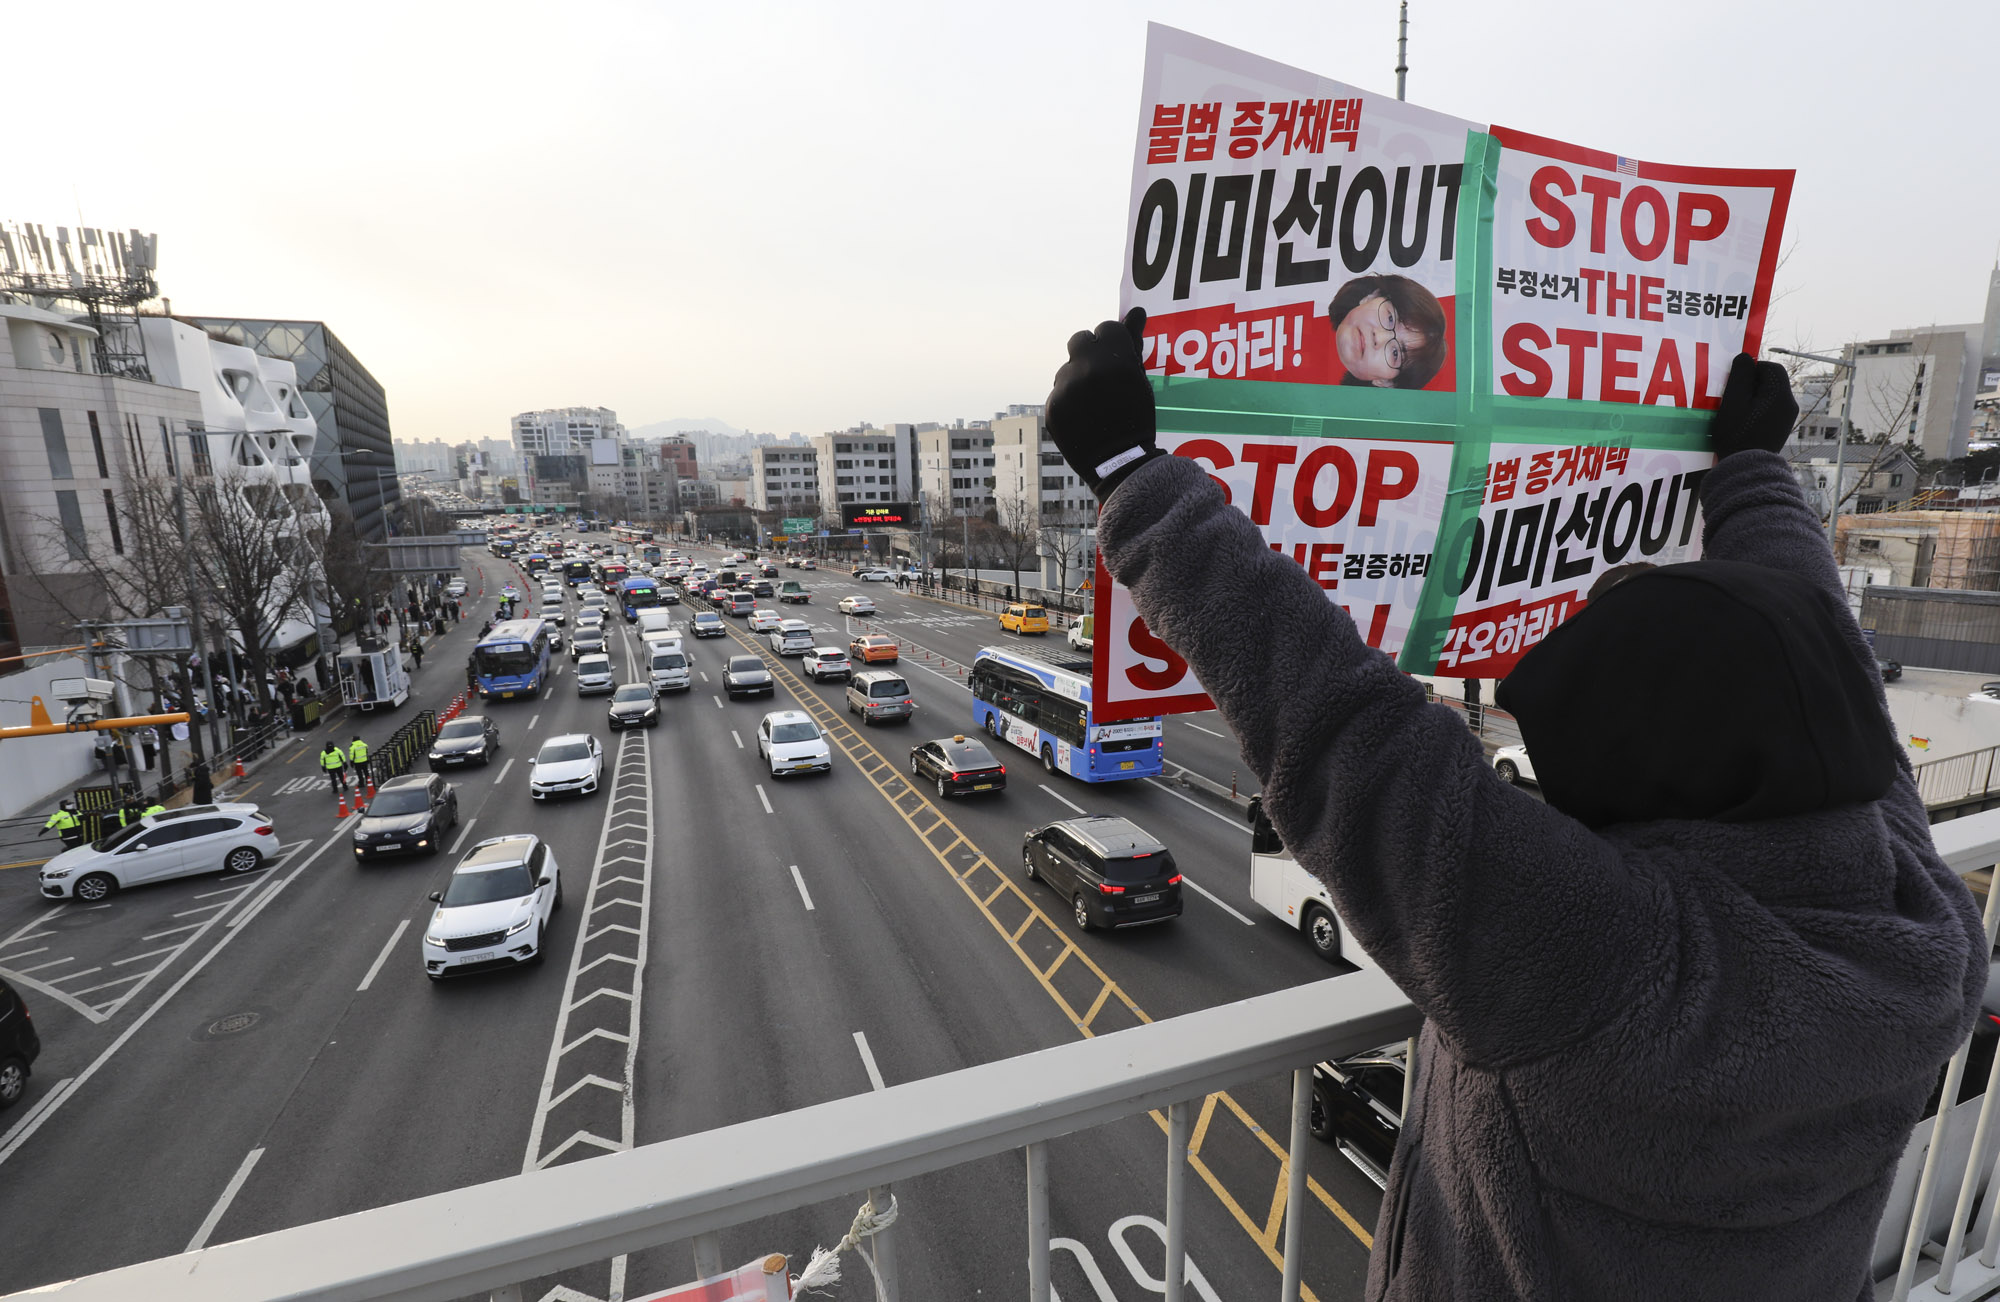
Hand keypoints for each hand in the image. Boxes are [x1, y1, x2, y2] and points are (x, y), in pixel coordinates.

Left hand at [1046, 308, 1158, 495]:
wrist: (1119, 463)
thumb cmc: (1136, 418)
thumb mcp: (1140, 380)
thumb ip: (1134, 344)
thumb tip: (1137, 312)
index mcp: (1115, 359)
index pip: (1106, 328)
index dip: (1113, 343)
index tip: (1118, 358)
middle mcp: (1087, 369)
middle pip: (1080, 340)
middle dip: (1090, 352)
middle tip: (1101, 374)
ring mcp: (1066, 388)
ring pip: (1067, 368)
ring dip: (1077, 378)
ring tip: (1093, 403)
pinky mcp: (1051, 406)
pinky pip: (1058, 391)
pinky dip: (1068, 400)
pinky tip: (1082, 416)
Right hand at [1711, 353, 1797, 458]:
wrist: (1747, 469)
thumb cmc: (1737, 434)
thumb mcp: (1733, 401)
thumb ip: (1740, 375)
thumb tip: (1745, 357)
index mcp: (1780, 393)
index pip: (1770, 368)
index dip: (1752, 370)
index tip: (1735, 382)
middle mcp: (1788, 403)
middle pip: (1771, 382)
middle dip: (1751, 384)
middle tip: (1733, 397)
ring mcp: (1786, 418)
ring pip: (1770, 396)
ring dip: (1753, 398)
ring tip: (1736, 412)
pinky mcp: (1781, 429)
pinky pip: (1770, 410)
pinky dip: (1757, 410)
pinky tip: (1743, 423)